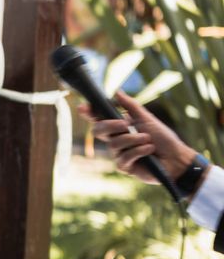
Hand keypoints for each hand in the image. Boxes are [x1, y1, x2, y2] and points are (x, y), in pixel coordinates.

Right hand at [78, 91, 195, 182]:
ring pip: (114, 144)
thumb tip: (116, 92)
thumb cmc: (162, 138)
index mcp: (118, 127)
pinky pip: (124, 157)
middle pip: (98, 130)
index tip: (83, 107)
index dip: (88, 113)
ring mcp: (118, 154)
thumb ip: (130, 106)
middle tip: (126, 123)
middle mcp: (115, 140)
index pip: (98, 119)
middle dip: (111, 125)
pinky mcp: (124, 167)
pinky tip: (149, 150)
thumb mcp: (147, 118)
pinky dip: (139, 151)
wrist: (176, 157)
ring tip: (148, 140)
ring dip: (133, 139)